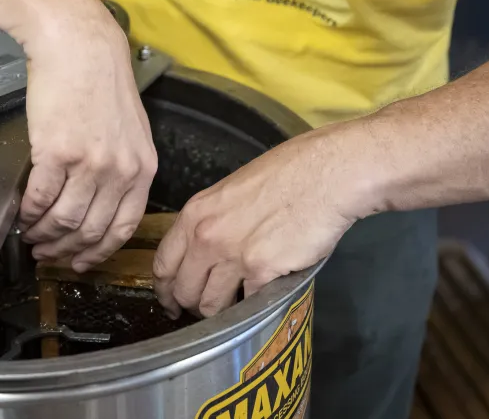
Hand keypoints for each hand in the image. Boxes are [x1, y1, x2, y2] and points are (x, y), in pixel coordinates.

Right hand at [17, 14, 157, 270]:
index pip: (124, 226)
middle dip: (66, 250)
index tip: (82, 260)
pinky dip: (28, 214)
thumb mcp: (130, 128)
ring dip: (44, 235)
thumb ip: (123, 165)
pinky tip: (22, 215)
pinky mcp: (57, 153)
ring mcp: (89, 164)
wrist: (79, 47)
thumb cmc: (100, 79)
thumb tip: (103, 199)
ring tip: (31, 237)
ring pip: (65, 220)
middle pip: (92, 230)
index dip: (99, 251)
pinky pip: (40, 198)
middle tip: (47, 254)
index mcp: (142, 167)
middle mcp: (120, 171)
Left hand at [152, 129, 359, 317]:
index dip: (164, 289)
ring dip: (221, 314)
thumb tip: (206, 248)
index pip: (163, 263)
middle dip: (191, 306)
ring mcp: (233, 257)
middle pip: (182, 291)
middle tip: (205, 311)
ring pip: (210, 306)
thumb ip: (212, 221)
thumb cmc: (286, 174)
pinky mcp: (263, 272)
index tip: (171, 301)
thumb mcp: (231, 191)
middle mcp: (206, 237)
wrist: (325, 174)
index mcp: (195, 214)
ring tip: (234, 309)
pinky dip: (252, 309)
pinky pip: (247, 306)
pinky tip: (260, 300)